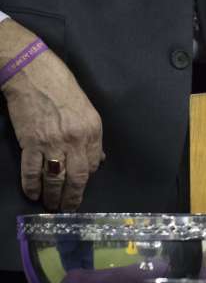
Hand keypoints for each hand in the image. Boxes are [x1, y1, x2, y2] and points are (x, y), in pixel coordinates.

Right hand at [0, 19, 103, 210]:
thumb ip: (93, 137)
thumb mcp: (88, 111)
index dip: (87, 178)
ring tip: (52, 206)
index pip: (94, 164)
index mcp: (92, 131)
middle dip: (73, 197)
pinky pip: (32, 170)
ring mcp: (52, 142)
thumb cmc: (62, 89)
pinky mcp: (30, 142)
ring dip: (53, 196)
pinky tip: (33, 194)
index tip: (80, 186)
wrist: (32, 73)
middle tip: (69, 209)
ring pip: (55, 178)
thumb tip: (98, 160)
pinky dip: (32, 185)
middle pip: (77, 177)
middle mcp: (75, 140)